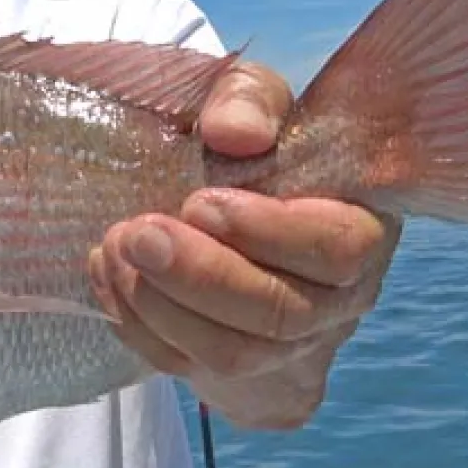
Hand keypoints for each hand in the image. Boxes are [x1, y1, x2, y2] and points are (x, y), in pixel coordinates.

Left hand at [88, 61, 402, 428]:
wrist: (214, 188)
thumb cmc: (245, 141)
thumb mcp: (251, 98)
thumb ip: (249, 100)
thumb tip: (234, 133)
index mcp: (360, 227)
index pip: (337, 250)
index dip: (267, 233)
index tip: (199, 202)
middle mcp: (335, 299)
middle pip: (281, 315)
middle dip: (200, 276)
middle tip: (138, 233)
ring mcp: (286, 344)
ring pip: (233, 353)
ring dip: (162, 306)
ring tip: (115, 248)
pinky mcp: (233, 369)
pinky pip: (186, 366)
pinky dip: (137, 325)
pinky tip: (108, 275)